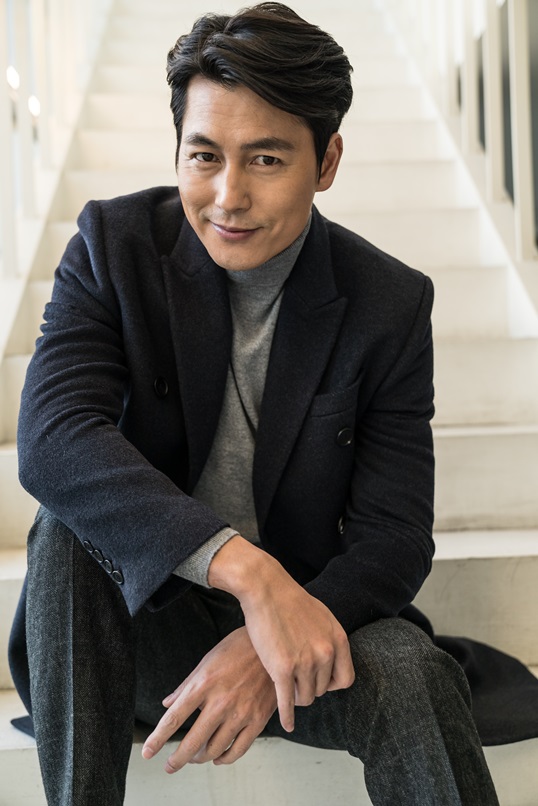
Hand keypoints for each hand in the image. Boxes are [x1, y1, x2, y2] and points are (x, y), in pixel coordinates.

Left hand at [141, 627, 276, 772]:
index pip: (174, 718)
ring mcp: (241, 712)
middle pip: (193, 742)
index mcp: (203, 684)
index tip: (148, 752)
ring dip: (201, 758)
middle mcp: (221, 701)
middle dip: (177, 759)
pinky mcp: (258, 719)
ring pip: (215, 749)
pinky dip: (225, 758)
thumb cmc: (236, 648)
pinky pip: (238, 749)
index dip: (158, 739)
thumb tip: (167, 703)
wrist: (270, 644)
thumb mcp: (206, 661)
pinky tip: (218, 757)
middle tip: (170, 766)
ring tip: (195, 757)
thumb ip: (186, 686)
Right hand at [208, 537, 354, 732]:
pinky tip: (287, 723)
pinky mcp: (283, 669)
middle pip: (323, 690)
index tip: (320, 681)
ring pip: (306, 697)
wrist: (266, 589)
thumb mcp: (321, 616)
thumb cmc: (289, 600)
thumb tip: (332, 655)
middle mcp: (325, 653)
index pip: (345, 679)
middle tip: (297, 682)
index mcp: (338, 639)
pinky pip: (288, 702)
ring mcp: (305, 662)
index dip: (332, 684)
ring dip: (297, 697)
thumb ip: (329, 638)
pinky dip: (287, 716)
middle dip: (310, 688)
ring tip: (288, 690)